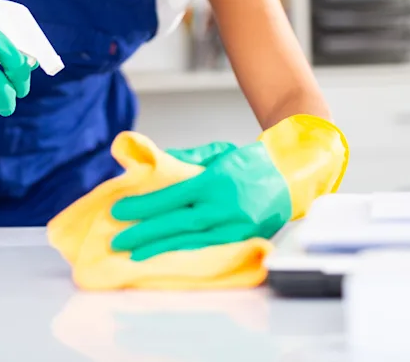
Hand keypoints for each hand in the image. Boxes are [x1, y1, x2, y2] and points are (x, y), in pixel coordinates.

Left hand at [110, 115, 348, 260]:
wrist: (292, 175)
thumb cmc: (252, 162)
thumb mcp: (219, 152)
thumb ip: (188, 157)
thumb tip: (157, 163)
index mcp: (216, 181)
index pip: (172, 197)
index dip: (144, 206)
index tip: (120, 211)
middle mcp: (225, 206)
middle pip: (178, 223)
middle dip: (145, 233)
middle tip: (118, 240)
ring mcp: (236, 226)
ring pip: (191, 241)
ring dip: (160, 248)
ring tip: (134, 254)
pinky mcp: (244, 239)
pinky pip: (208, 249)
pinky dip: (184, 254)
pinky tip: (165, 258)